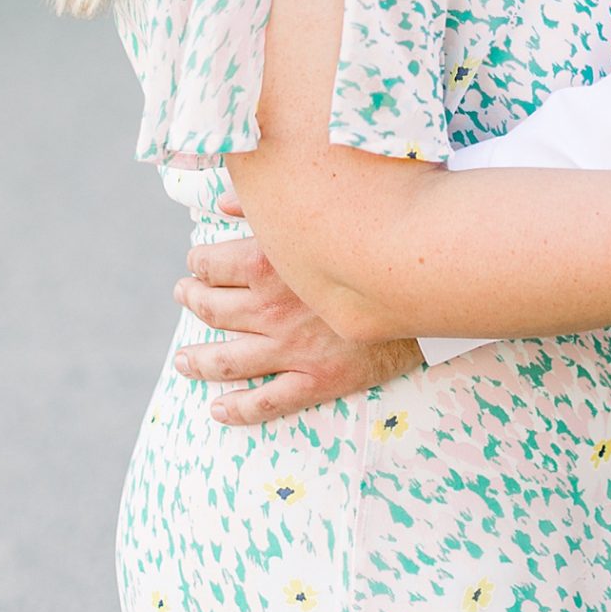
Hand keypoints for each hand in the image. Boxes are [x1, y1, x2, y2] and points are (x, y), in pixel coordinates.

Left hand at [174, 197, 421, 425]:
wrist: (426, 282)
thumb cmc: (371, 239)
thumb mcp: (320, 212)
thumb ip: (268, 207)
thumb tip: (224, 203)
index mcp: (270, 264)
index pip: (212, 265)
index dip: (198, 262)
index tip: (196, 261)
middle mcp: (272, 309)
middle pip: (212, 309)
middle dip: (193, 300)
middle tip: (185, 296)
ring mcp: (292, 348)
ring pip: (228, 360)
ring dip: (198, 359)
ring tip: (184, 359)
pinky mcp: (317, 379)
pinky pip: (267, 402)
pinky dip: (237, 408)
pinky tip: (218, 409)